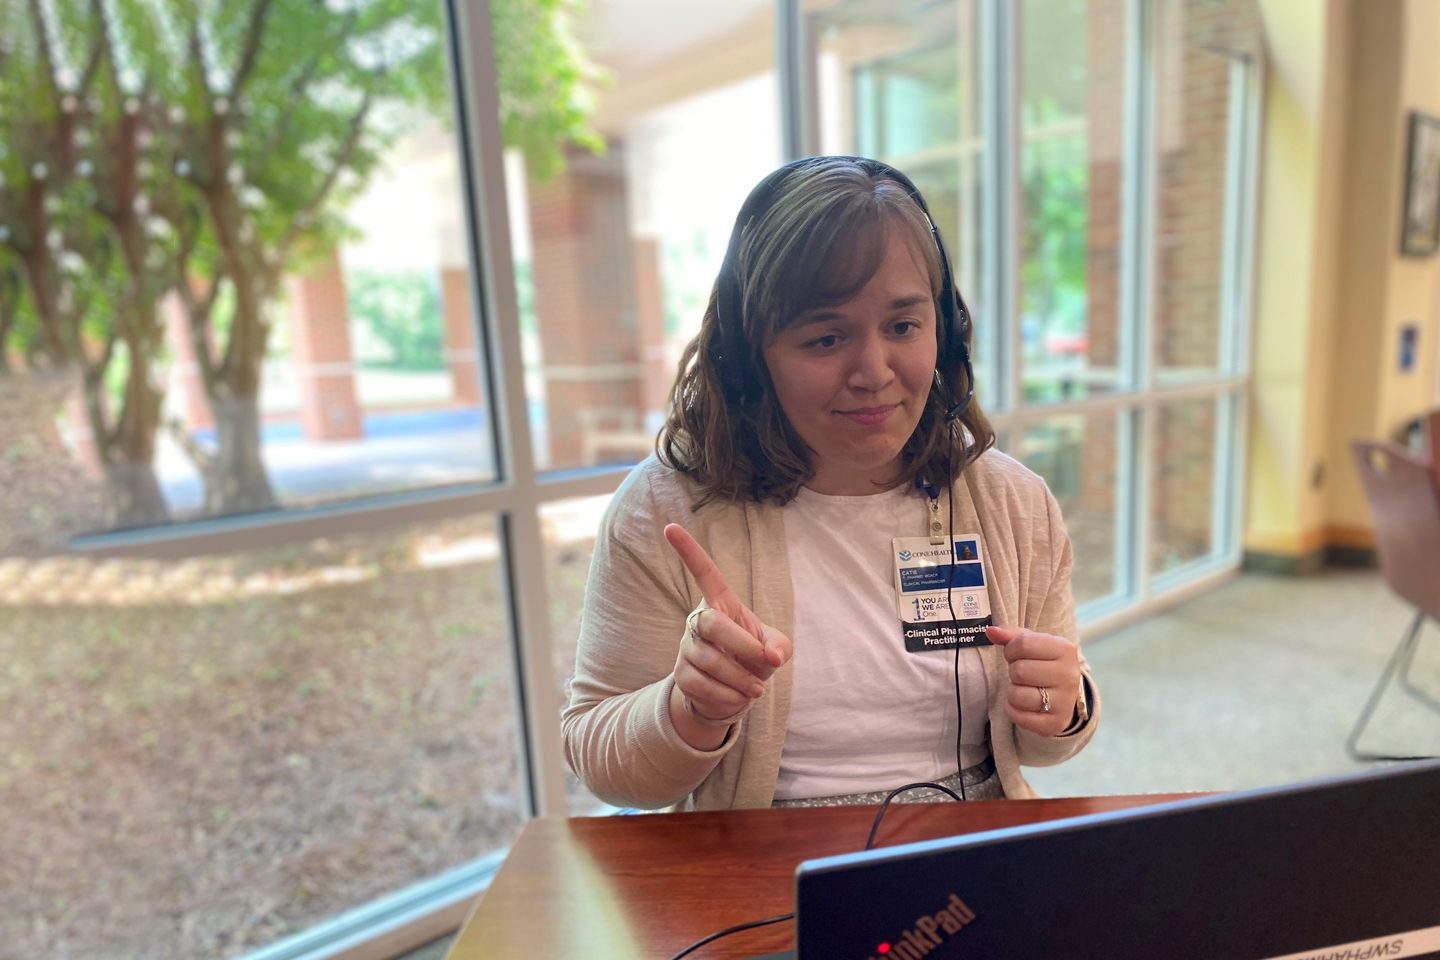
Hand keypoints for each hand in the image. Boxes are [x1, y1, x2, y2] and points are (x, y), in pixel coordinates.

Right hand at [664, 524, 792, 749]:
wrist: (734, 692)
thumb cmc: (755, 658)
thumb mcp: (776, 648)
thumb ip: (781, 647)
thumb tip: (773, 656)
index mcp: (722, 604)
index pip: (704, 572)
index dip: (689, 551)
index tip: (670, 527)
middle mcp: (699, 620)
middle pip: (712, 624)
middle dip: (742, 646)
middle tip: (764, 662)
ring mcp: (687, 647)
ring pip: (710, 661)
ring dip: (740, 679)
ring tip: (756, 689)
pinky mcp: (682, 674)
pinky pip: (702, 685)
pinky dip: (728, 696)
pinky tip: (738, 697)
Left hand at [985, 624, 1081, 737]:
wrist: (1066, 693)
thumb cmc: (1044, 663)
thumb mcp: (1033, 644)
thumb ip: (1010, 635)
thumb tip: (990, 631)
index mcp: (1065, 649)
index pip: (1023, 644)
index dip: (1011, 650)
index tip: (1016, 655)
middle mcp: (1069, 675)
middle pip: (1019, 671)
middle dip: (1013, 671)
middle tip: (1022, 674)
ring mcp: (1065, 701)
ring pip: (1018, 696)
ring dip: (1012, 692)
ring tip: (1024, 688)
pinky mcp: (1056, 723)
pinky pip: (1019, 717)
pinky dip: (1013, 710)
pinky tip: (1023, 704)